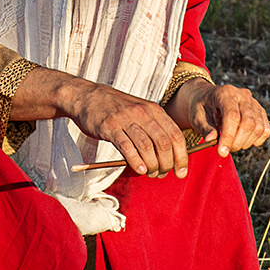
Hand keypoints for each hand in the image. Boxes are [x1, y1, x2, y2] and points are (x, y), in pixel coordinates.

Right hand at [67, 82, 190, 176]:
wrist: (88, 96)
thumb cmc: (117, 109)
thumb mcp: (141, 112)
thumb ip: (155, 129)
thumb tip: (170, 157)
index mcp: (154, 110)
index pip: (176, 135)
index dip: (181, 156)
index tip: (181, 172)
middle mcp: (143, 113)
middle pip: (164, 142)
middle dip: (166, 163)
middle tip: (161, 174)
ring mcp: (126, 119)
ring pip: (147, 146)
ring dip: (152, 165)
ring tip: (150, 173)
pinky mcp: (110, 127)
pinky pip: (126, 146)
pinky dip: (135, 160)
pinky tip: (139, 169)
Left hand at [170, 80, 269, 154]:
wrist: (208, 98)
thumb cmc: (202, 107)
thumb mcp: (196, 116)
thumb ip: (204, 128)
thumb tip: (211, 140)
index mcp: (226, 93)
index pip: (233, 116)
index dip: (228, 137)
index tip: (222, 152)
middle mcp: (243, 95)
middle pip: (249, 123)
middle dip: (237, 142)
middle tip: (226, 150)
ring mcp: (254, 103)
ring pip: (259, 128)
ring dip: (246, 143)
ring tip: (232, 144)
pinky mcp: (260, 112)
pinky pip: (265, 130)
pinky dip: (256, 140)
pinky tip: (242, 141)